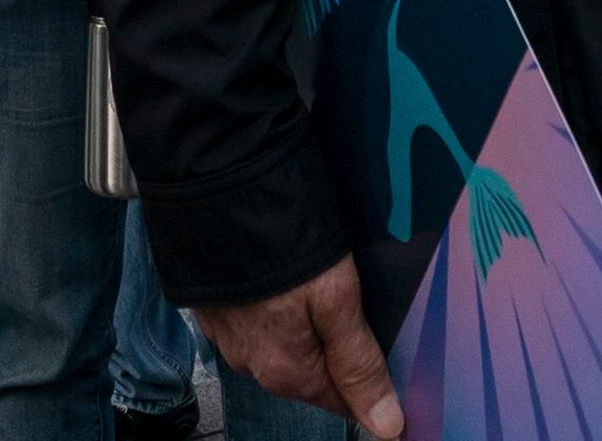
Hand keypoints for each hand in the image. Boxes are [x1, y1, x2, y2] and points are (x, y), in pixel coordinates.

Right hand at [197, 259, 405, 438]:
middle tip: (351, 292)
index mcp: (283, 371)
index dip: (369, 379)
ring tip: (315, 273)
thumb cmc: (280, 239)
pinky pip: (256, 315)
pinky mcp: (214, 303)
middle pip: (311, 368)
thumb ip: (359, 363)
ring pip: (282, 339)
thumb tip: (387, 425)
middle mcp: (249, 363)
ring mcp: (226, 333)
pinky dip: (274, 299)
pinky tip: (284, 269)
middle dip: (334, 340)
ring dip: (302, 317)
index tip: (385, 343)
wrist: (216, 185)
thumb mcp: (336, 299)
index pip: (340, 401)